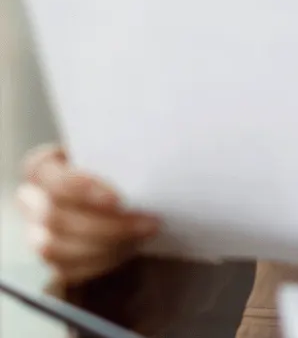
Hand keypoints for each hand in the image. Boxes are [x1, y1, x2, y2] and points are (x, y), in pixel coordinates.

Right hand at [16, 144, 160, 285]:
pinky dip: (103, 261)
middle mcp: (30, 201)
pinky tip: (130, 247)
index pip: (52, 178)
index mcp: (41, 167)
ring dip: (107, 245)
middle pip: (55, 218)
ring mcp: (36, 233)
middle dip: (106, 225)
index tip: (117, 199)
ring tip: (143, 234)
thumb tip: (146, 153)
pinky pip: (68, 269)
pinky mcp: (51, 259)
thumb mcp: (113, 146)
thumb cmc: (114, 160)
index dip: (81, 189)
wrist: (117, 182)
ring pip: (57, 249)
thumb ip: (118, 152)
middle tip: (148, 221)